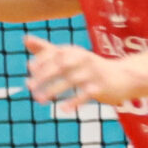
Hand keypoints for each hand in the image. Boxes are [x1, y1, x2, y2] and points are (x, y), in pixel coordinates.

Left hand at [24, 33, 141, 114]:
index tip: (29, 68)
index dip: (42, 59)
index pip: (55, 52)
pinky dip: (74, 101)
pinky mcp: (102, 87)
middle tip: (29, 86)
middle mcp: (83, 59)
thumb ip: (47, 49)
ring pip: (71, 80)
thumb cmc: (89, 67)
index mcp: (74, 51)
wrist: (122, 77)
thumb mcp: (69, 56)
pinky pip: (87, 94)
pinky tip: (63, 109)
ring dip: (53, 89)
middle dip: (44, 75)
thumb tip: (24, 39)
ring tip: (39, 100)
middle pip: (61, 65)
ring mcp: (93, 73)